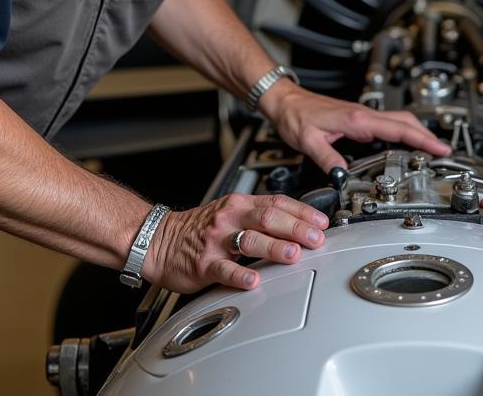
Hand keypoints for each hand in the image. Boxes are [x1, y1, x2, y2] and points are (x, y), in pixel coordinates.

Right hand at [143, 193, 329, 291]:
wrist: (160, 240)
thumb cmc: (200, 229)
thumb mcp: (232, 212)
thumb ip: (261, 215)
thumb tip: (298, 223)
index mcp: (240, 204)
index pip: (277, 203)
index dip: (302, 212)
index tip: (321, 222)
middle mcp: (230, 218)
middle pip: (268, 218)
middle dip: (295, 228)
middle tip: (316, 239)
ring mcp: (216, 241)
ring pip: (249, 240)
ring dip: (274, 247)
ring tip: (293, 254)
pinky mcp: (204, 264)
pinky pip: (223, 269)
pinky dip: (239, 274)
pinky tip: (253, 280)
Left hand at [263, 82, 450, 171]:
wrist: (285, 101)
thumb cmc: (295, 115)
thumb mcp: (308, 141)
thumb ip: (328, 159)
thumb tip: (343, 177)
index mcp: (358, 119)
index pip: (398, 128)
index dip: (422, 139)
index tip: (439, 148)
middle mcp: (364, 115)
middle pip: (405, 122)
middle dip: (426, 136)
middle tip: (443, 152)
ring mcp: (363, 116)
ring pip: (399, 121)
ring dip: (416, 133)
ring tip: (430, 149)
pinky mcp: (358, 119)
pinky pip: (387, 125)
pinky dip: (402, 133)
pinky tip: (403, 143)